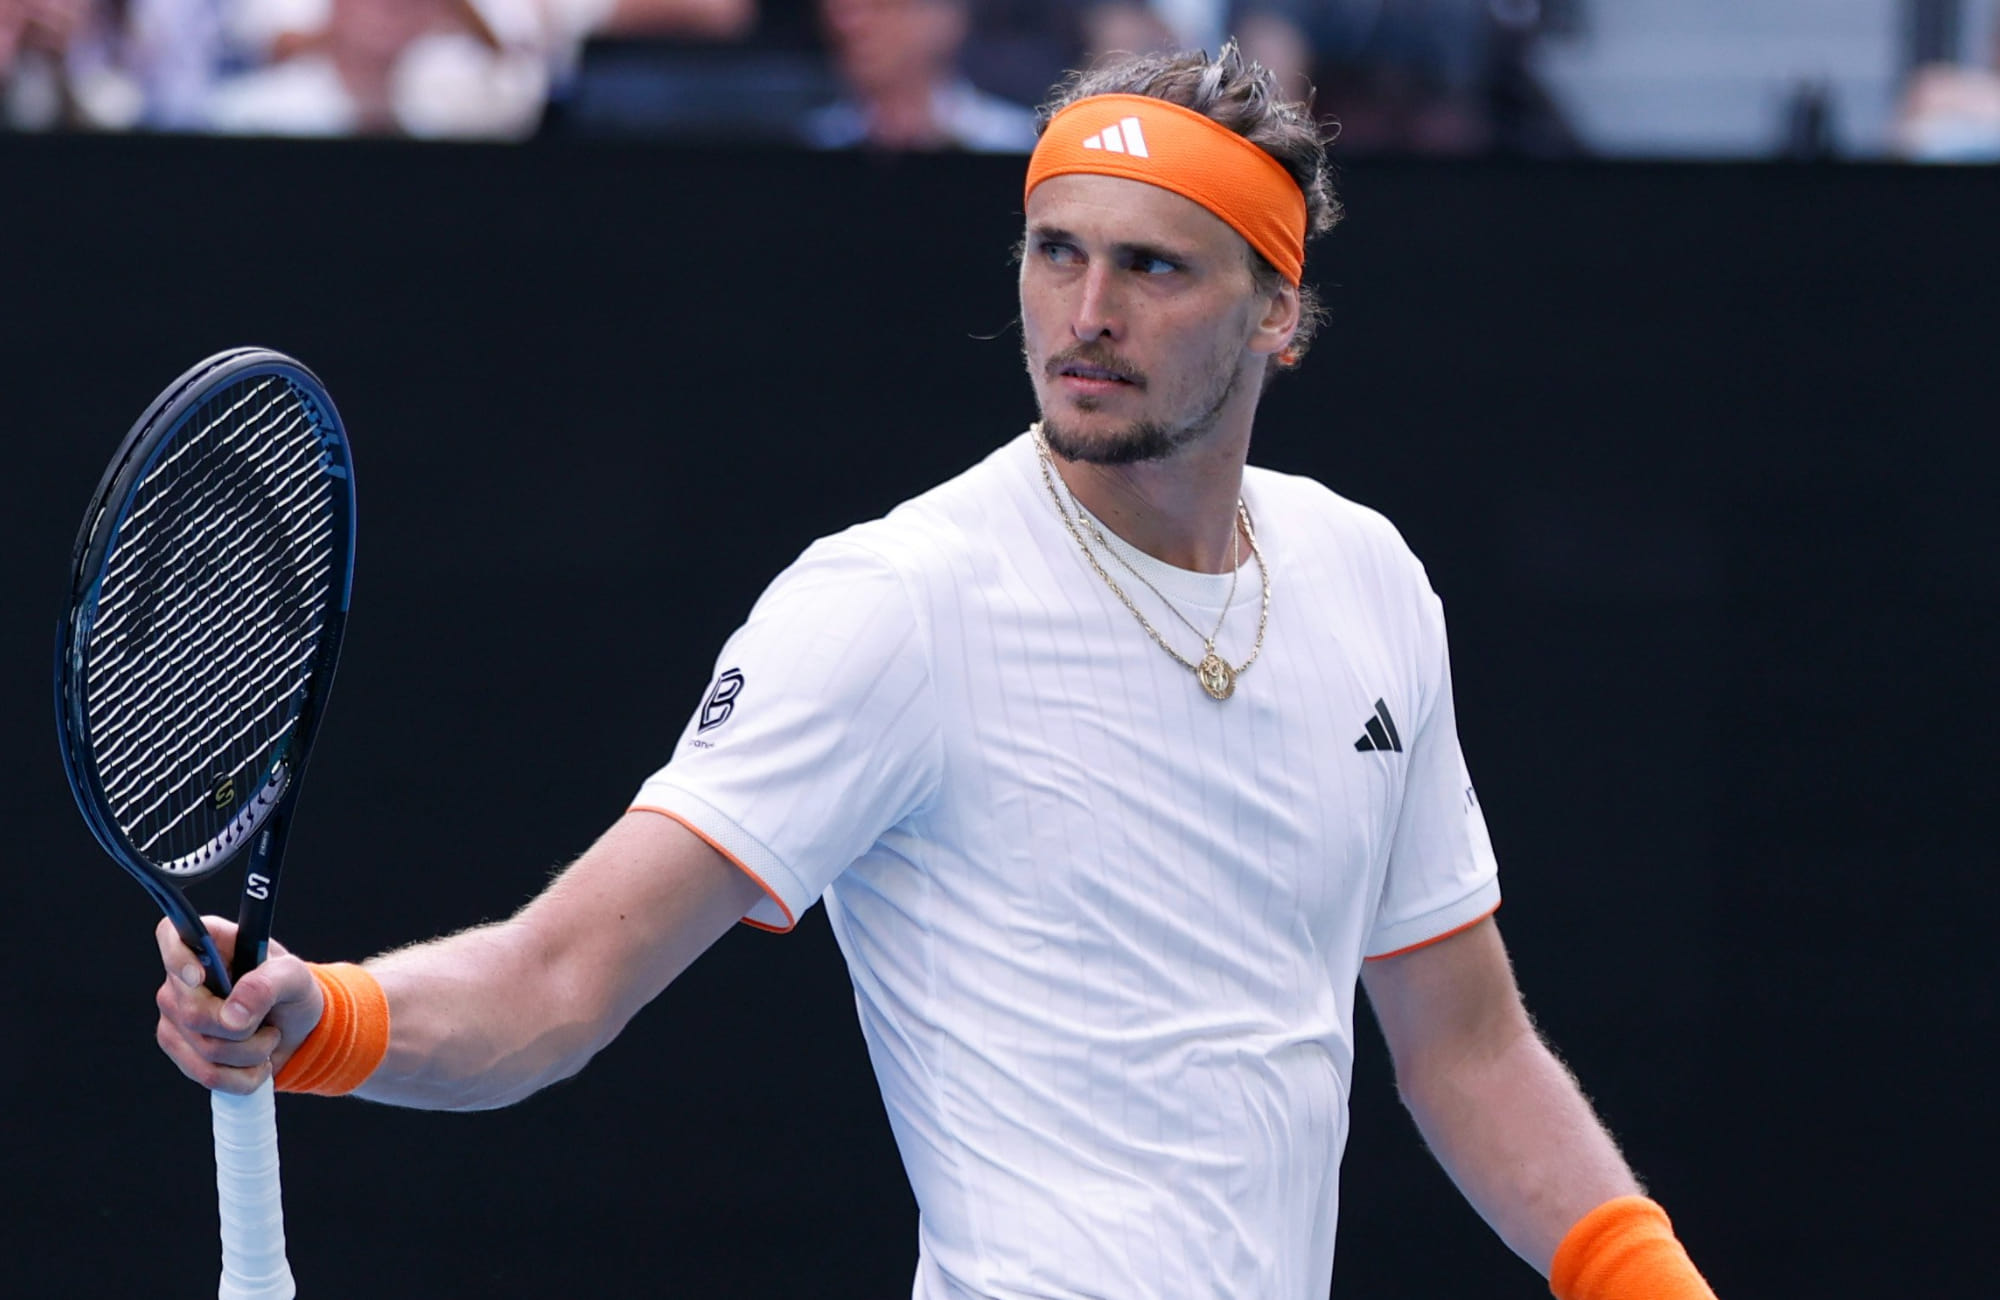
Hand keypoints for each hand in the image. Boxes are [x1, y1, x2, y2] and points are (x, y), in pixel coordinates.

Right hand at [154, 917, 323, 1094]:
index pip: (170, 934)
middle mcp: (181, 977)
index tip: (200, 978)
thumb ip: (267, 985)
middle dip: (244, 1029)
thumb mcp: (294, 977)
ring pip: (203, 1049)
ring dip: (251, 1054)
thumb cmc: (291, 991)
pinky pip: (205, 1074)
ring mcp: (174, 1014)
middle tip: (270, 1025)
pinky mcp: (179, 1046)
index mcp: (210, 942)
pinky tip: (257, 1065)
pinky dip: (242, 1077)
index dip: (177, 957)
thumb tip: (232, 1017)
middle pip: (191, 1012)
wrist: (296, 1029)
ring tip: (268, 1039)